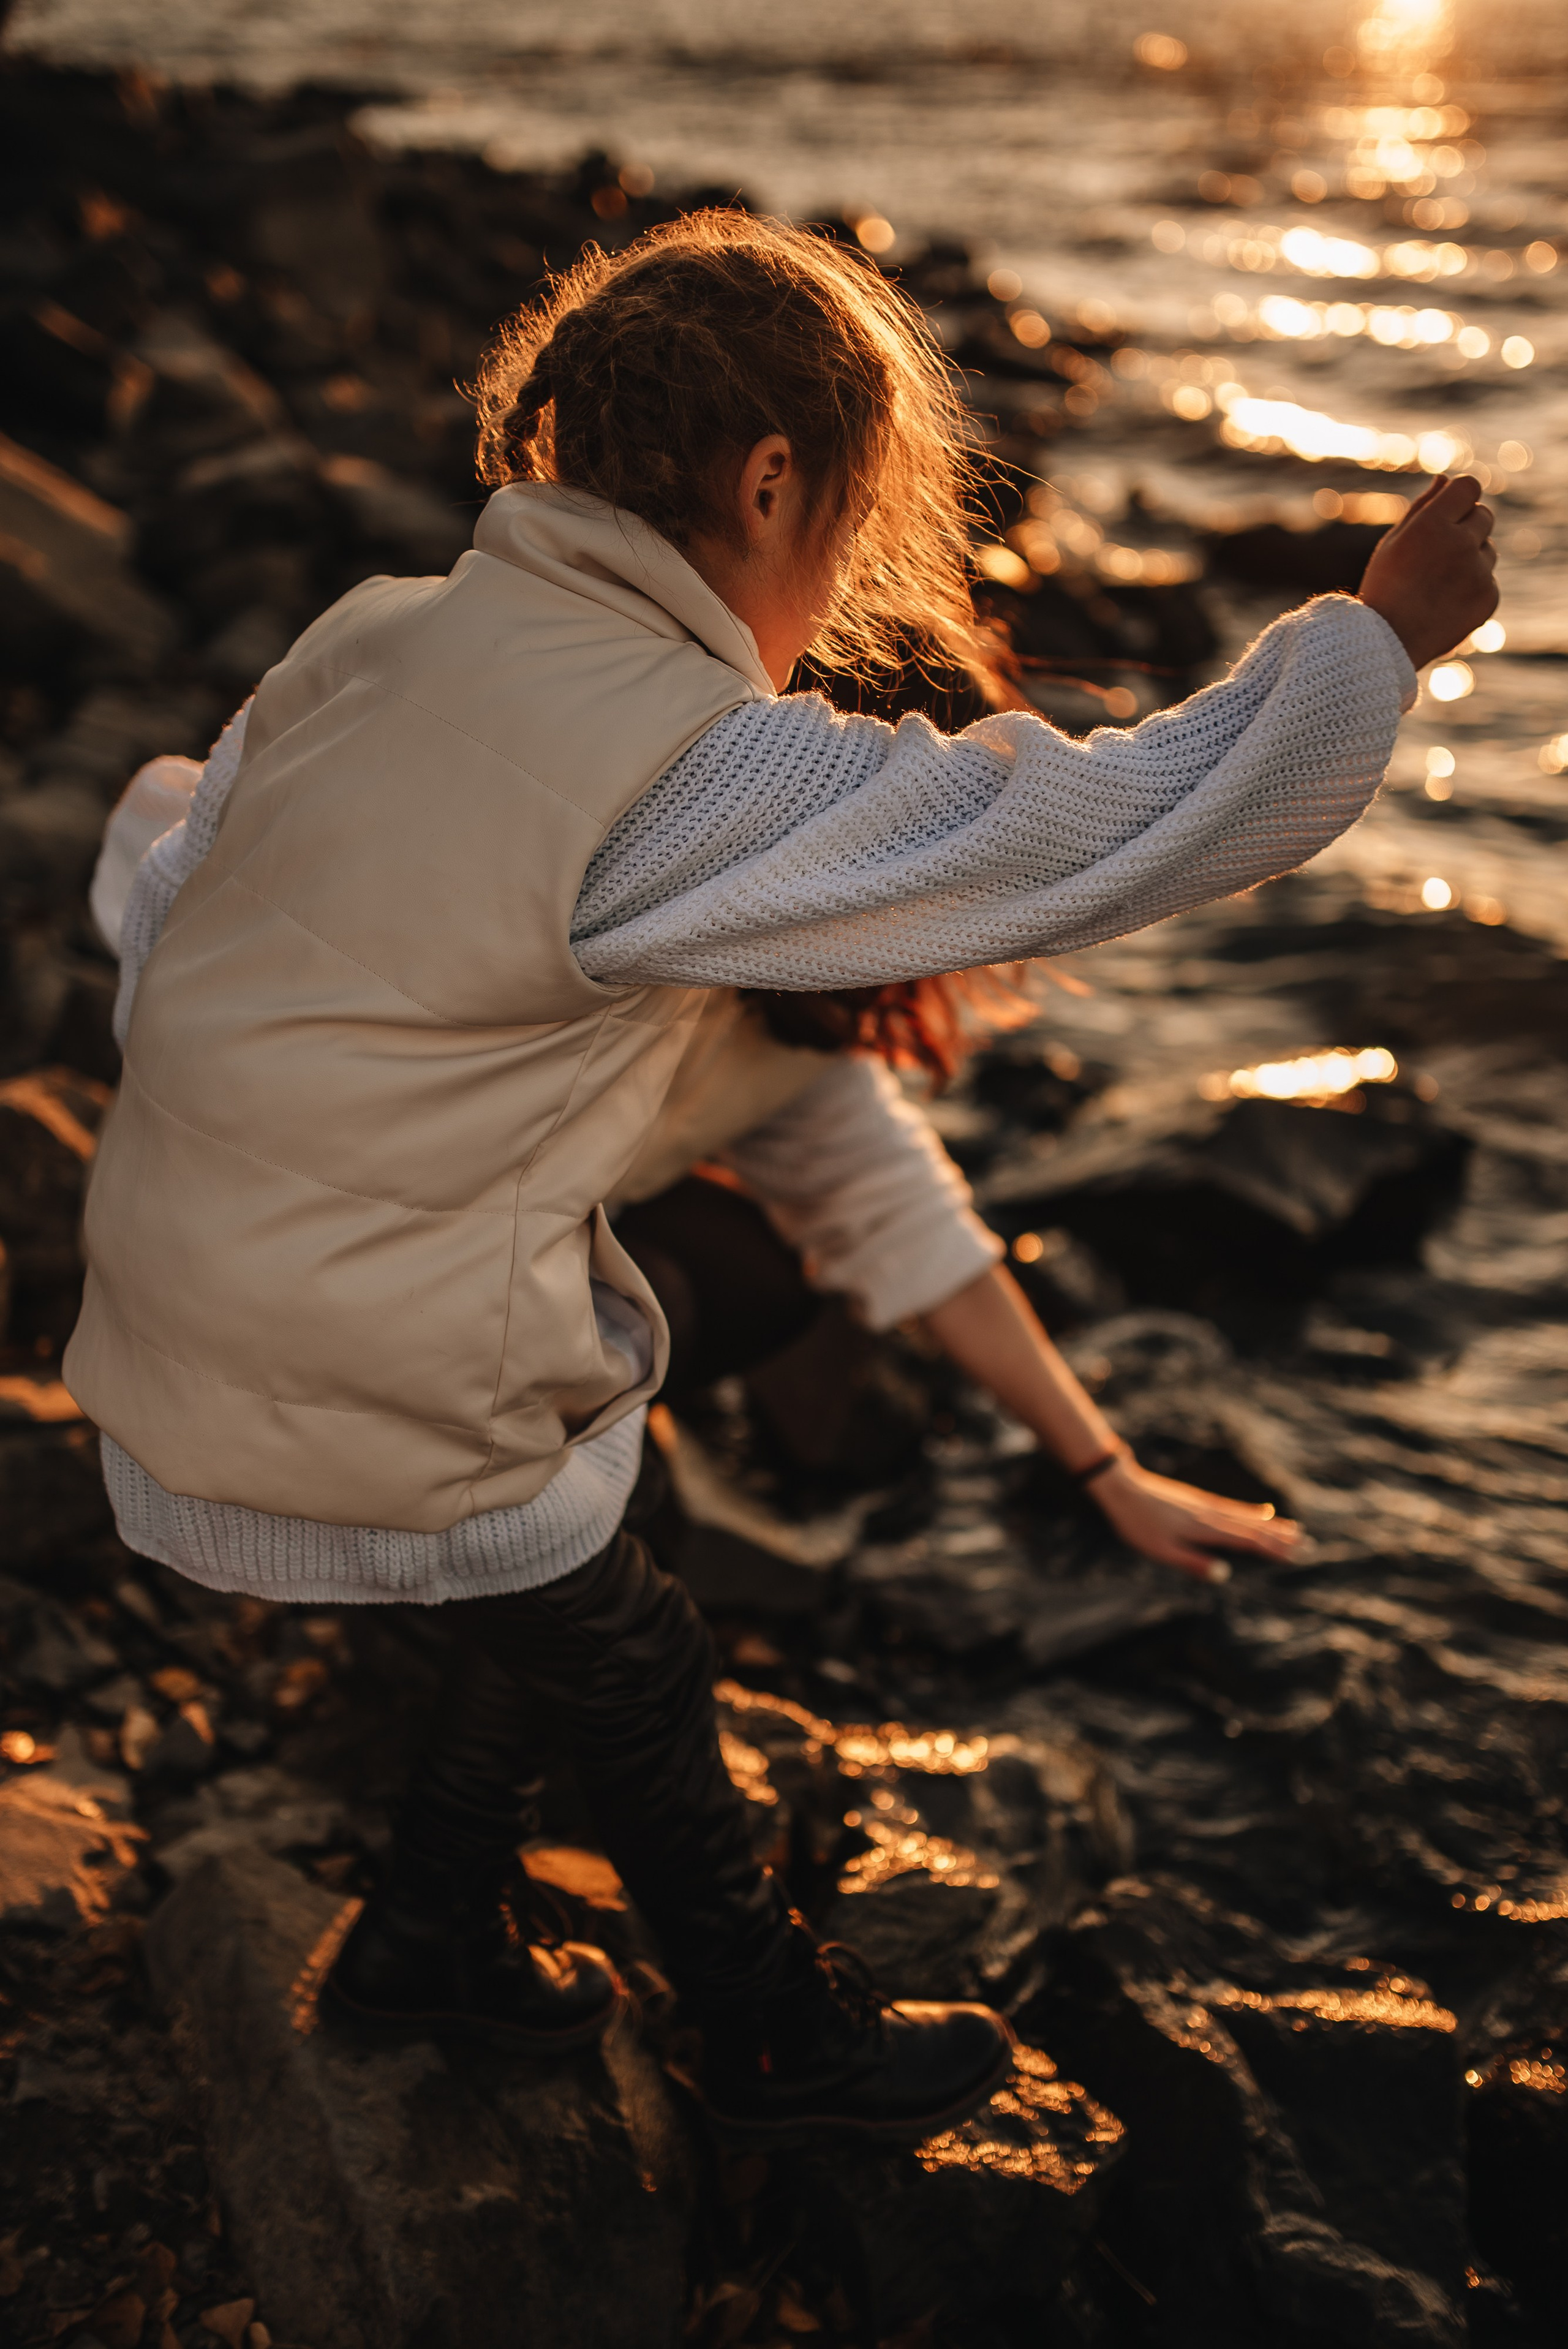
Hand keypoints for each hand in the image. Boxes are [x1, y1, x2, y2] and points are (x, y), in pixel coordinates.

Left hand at [1086, 1457, 1300, 1581]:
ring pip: (1247, 1516)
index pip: (1246, 1541)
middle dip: (1280, 1537)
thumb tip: (1224, 1574)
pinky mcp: (1200, 1502)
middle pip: (1253, 1527)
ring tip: (1295, 1529)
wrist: (1124, 1490)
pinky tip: (1261, 1512)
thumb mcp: (1161, 1551)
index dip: (1272, 1549)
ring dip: (1272, 1524)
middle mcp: (1212, 1516)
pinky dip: (1253, 1512)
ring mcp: (1207, 1506)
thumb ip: (1192, 1563)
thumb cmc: (1139, 1525)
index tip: (1296, 1556)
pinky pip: (1235, 1508)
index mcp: (1205, 1530)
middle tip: (1308, 1544)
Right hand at [1358, 473, 1497, 668]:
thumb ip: (1422, 507)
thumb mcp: (1393, 543)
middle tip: (1439, 552)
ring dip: (1470, 558)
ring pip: (1487, 549)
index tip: (1452, 508)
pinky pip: (1488, 579)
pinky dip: (1473, 587)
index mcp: (1432, 525)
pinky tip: (1446, 602)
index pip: (1469, 487)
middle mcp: (1460, 545)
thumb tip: (1444, 479)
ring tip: (1438, 582)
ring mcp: (1478, 573)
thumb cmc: (1384, 589)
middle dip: (1466, 526)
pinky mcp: (1489, 597)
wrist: (1387, 643)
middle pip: (1483, 515)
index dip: (1460, 496)